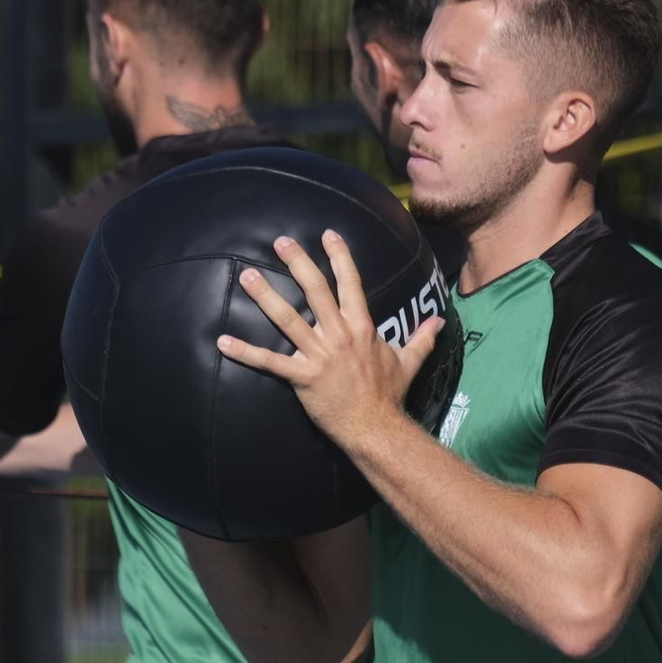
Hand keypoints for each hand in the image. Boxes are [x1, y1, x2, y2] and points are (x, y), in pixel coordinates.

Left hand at [215, 231, 442, 448]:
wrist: (376, 427)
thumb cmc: (390, 394)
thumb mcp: (409, 361)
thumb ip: (422, 338)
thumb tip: (438, 322)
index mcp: (362, 326)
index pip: (350, 283)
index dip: (339, 256)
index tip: (327, 235)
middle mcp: (339, 335)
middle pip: (315, 290)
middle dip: (297, 263)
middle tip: (280, 242)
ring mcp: (319, 355)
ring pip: (287, 319)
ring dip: (265, 296)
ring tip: (246, 276)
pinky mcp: (302, 377)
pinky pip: (269, 362)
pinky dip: (245, 351)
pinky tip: (222, 340)